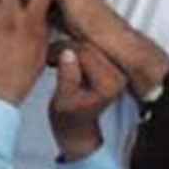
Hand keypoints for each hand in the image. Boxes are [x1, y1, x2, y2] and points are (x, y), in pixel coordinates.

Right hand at [48, 43, 126, 161]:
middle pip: (89, 46)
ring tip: (56, 59)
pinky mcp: (113, 62)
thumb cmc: (68, 117)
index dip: (62, 52)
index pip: (84, 54)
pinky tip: (67, 58)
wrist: (78, 126)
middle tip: (50, 58)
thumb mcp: (62, 101)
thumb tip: (67, 53)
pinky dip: (77, 49)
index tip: (48, 59)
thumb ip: (67, 78)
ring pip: (90, 43)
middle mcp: (120, 75)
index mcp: (110, 85)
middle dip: (66, 48)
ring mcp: (119, 68)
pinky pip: (93, 45)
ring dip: (71, 47)